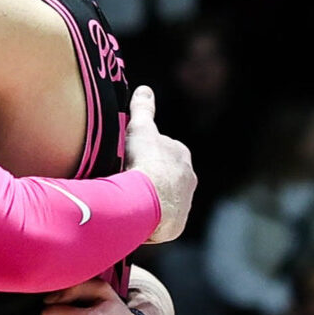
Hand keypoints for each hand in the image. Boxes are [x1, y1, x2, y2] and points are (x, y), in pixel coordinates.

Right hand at [122, 86, 194, 242]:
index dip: (147, 155)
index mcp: (181, 157)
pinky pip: (158, 221)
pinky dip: (146, 220)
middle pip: (166, 178)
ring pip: (162, 200)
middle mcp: (188, 180)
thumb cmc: (145, 160)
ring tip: (125, 201)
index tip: (130, 159)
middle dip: (149, 179)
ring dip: (147, 200)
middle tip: (125, 180)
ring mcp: (183, 204)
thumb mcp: (140, 129)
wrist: (148, 197)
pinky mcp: (175, 225)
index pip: (165, 153)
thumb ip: (143, 109)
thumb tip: (144, 89)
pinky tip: (130, 217)